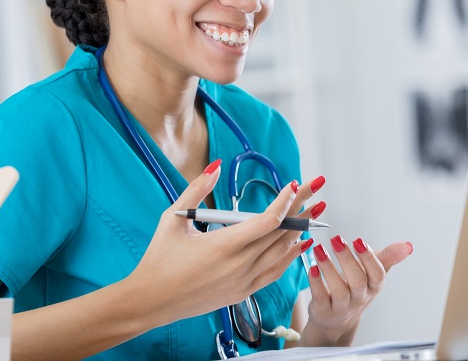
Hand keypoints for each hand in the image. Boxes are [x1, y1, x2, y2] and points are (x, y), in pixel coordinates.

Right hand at [130, 160, 310, 325]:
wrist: (151, 301)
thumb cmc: (159, 259)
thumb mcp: (173, 218)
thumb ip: (196, 189)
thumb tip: (215, 166)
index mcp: (224, 245)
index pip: (268, 221)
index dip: (285, 201)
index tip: (294, 185)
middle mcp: (239, 265)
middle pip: (281, 233)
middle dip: (300, 208)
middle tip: (315, 189)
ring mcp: (244, 281)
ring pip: (282, 253)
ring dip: (299, 231)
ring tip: (314, 212)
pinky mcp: (243, 293)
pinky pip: (275, 273)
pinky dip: (290, 257)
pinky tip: (299, 244)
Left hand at [301, 235, 413, 346]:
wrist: (336, 320)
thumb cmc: (355, 289)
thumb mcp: (372, 273)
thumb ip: (388, 257)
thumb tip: (407, 245)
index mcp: (373, 287)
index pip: (377, 275)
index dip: (369, 258)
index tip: (359, 240)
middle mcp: (359, 298)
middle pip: (357, 281)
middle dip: (347, 259)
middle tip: (336, 239)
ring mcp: (341, 306)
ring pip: (338, 290)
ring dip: (328, 268)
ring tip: (319, 249)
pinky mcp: (324, 310)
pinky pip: (321, 297)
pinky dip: (316, 282)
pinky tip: (312, 267)